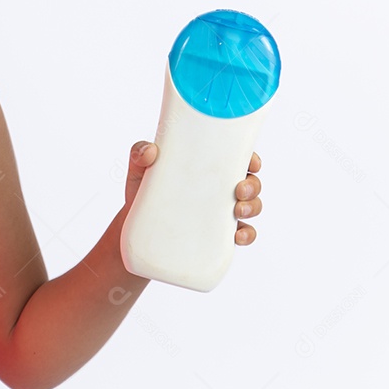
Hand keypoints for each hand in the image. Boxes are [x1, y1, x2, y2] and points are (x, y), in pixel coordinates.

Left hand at [124, 141, 262, 245]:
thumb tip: (149, 152)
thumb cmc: (142, 190)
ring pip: (251, 207)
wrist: (134, 227)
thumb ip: (140, 153)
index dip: (252, 159)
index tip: (252, 163)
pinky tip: (238, 237)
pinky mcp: (218, 234)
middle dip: (253, 186)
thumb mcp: (139, 169)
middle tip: (239, 190)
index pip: (237, 159)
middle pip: (250, 183)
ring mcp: (220, 212)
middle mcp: (217, 188)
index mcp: (205, 168)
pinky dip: (247, 235)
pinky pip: (243, 234)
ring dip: (253, 208)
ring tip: (238, 211)